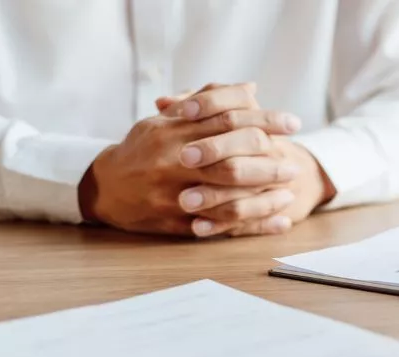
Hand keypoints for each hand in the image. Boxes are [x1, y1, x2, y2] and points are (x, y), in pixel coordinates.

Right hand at [79, 83, 301, 236]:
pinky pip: (222, 226)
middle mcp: (174, 162)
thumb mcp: (166, 120)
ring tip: (290, 191)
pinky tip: (280, 222)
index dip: (263, 121)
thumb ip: (207, 103)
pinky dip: (255, 225)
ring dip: (264, 196)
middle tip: (293, 163)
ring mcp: (174, 194)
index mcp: (173, 131)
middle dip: (267, 162)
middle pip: (230, 159)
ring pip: (227, 195)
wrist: (105, 188)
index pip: (226, 120)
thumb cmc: (142, 149)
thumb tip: (250, 88)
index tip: (292, 123)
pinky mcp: (177, 222)